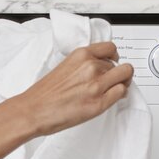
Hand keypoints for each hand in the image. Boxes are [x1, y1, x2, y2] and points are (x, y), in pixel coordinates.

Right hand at [16, 41, 134, 137]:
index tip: (113, 62)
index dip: (114, 57)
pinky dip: (120, 95)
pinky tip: (111, 98)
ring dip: (122, 83)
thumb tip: (99, 67)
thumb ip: (83, 64)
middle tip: (113, 80)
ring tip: (113, 89)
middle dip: (118, 73)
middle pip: (120, 65)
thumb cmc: (44, 93)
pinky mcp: (99, 103)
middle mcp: (91, 67)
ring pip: (125, 77)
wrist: (33, 110)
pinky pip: (121, 92)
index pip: (111, 48)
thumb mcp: (65, 66)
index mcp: (81, 55)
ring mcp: (96, 85)